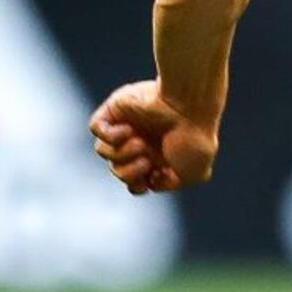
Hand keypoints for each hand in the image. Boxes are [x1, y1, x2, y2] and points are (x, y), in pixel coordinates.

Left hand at [88, 79, 218, 194]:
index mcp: (156, 157)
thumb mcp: (195, 173)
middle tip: (147, 159)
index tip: (151, 177)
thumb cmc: (193, 138)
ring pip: (103, 152)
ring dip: (121, 154)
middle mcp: (140, 141)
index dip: (136, 185)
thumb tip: (150, 181)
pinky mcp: (115, 109)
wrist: (188, 106)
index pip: (132, 181)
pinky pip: (96, 128)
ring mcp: (126, 124)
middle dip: (129, 172)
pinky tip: (128, 130)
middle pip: (117, 169)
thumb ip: (171, 184)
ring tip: (140, 143)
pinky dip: (110, 135)